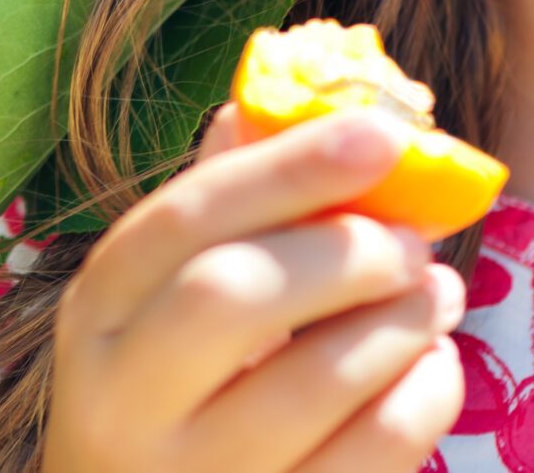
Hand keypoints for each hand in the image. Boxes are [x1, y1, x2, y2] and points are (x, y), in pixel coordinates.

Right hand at [39, 100, 467, 472]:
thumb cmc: (168, 394)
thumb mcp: (161, 303)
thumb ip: (219, 208)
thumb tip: (282, 97)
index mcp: (97, 313)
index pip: (183, 218)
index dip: (288, 167)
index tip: (384, 134)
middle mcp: (123, 399)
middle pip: (230, 295)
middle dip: (342, 251)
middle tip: (412, 240)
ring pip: (310, 385)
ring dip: (398, 322)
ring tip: (436, 293)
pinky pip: (367, 458)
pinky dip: (422, 398)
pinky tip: (433, 364)